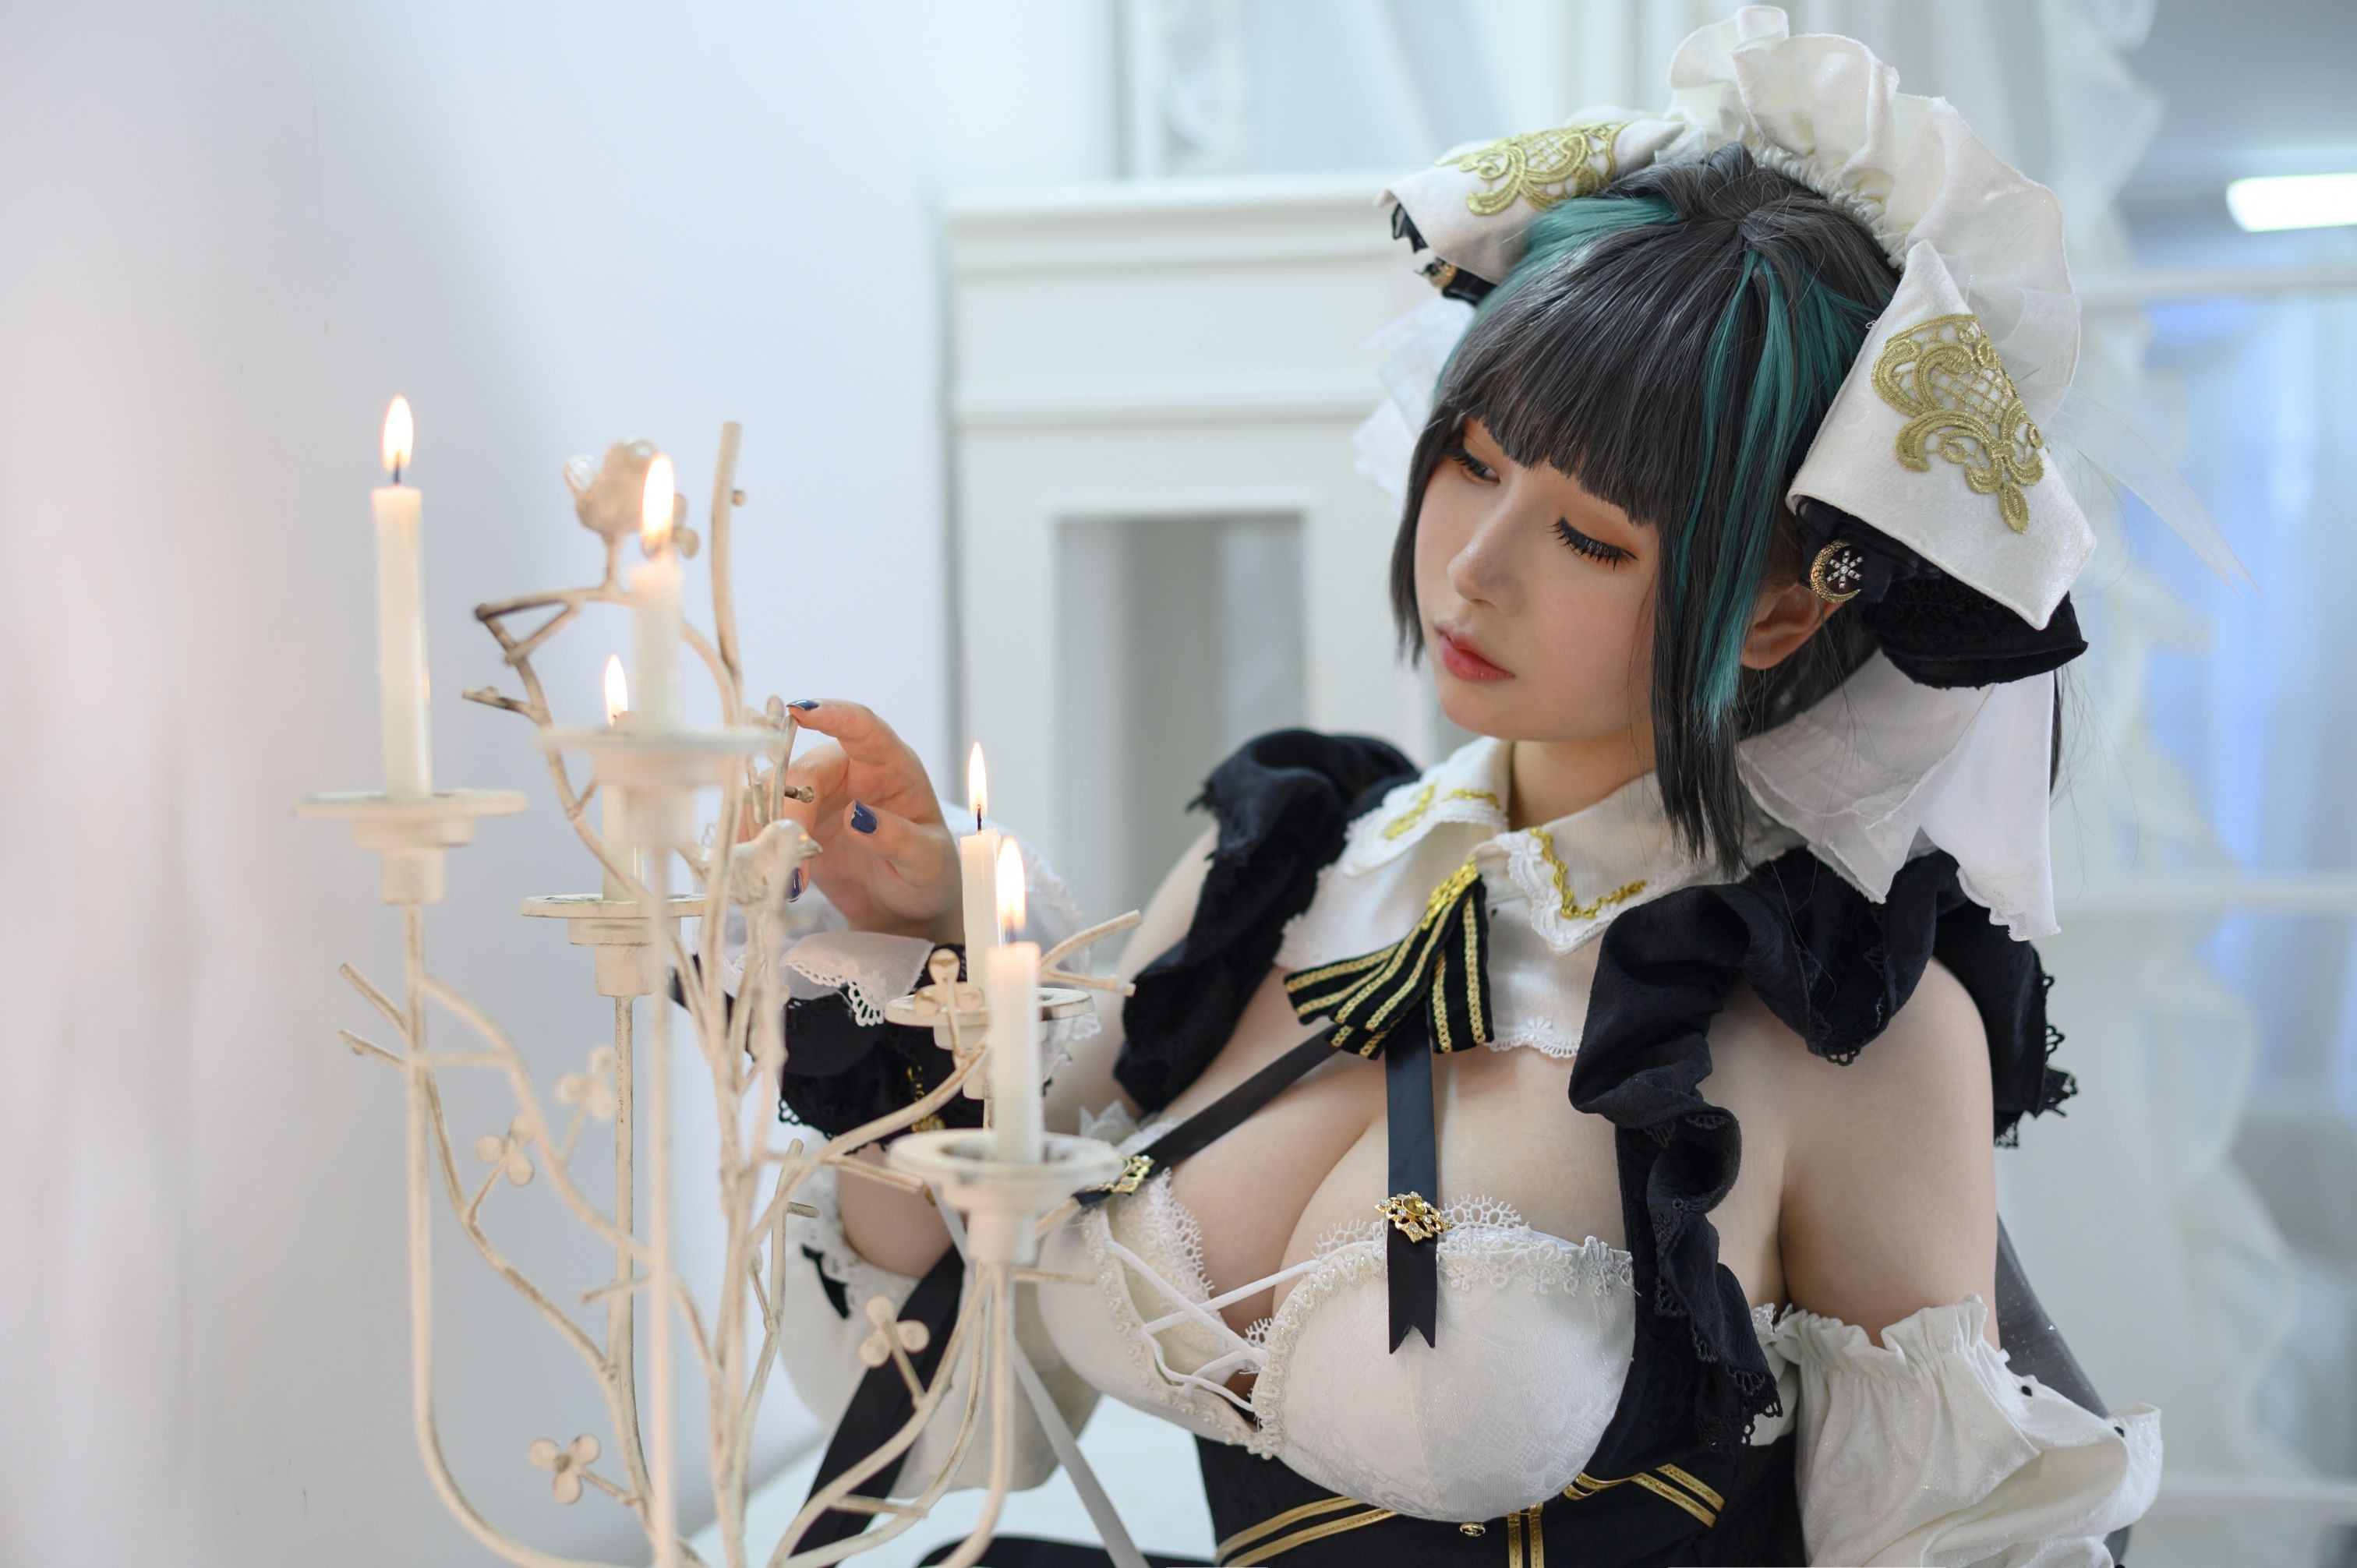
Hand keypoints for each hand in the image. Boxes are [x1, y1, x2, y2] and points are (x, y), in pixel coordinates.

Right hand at [763, 701, 962, 942]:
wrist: (904, 907)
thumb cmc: (927, 873)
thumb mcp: (929, 861)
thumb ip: (899, 839)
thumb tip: (858, 816)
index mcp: (891, 766)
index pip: (863, 728)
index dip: (833, 715)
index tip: (801, 709)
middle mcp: (850, 771)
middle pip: (805, 771)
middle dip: (790, 812)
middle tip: (793, 858)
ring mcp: (820, 795)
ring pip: (774, 792)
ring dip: (769, 832)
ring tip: (787, 878)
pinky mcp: (797, 821)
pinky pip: (763, 819)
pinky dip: (756, 843)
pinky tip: (762, 870)